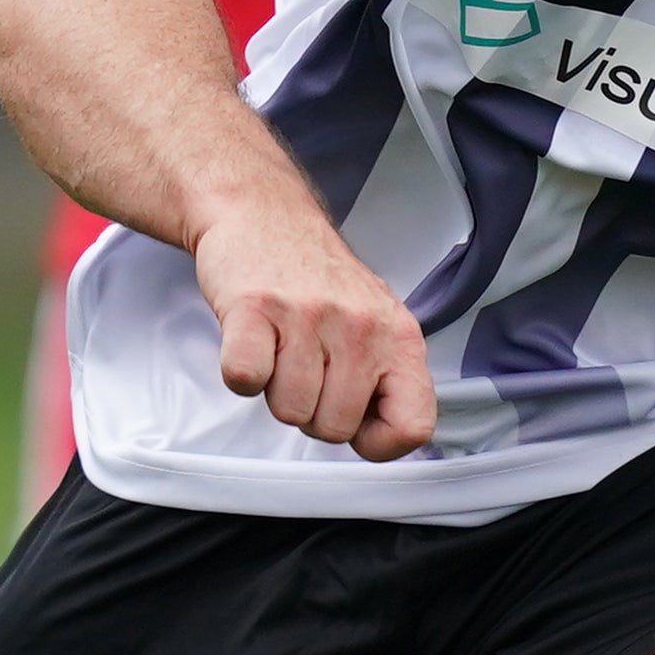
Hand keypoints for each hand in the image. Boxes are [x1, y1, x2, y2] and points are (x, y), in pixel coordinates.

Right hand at [199, 189, 436, 459]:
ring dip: (275, 389)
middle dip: (311, 411)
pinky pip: (245, 379)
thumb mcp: (377, 325)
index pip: (413, 426)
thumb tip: (380, 439)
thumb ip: (386, 381)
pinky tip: (252, 341)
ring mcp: (309, 316)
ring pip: (289, 411)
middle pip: (335, 429)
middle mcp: (361, 327)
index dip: (376, 440)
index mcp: (400, 338)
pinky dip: (240, 373)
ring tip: (279, 347)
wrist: (263, 213)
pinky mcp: (255, 308)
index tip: (355, 419)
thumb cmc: (316, 279)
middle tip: (303, 366)